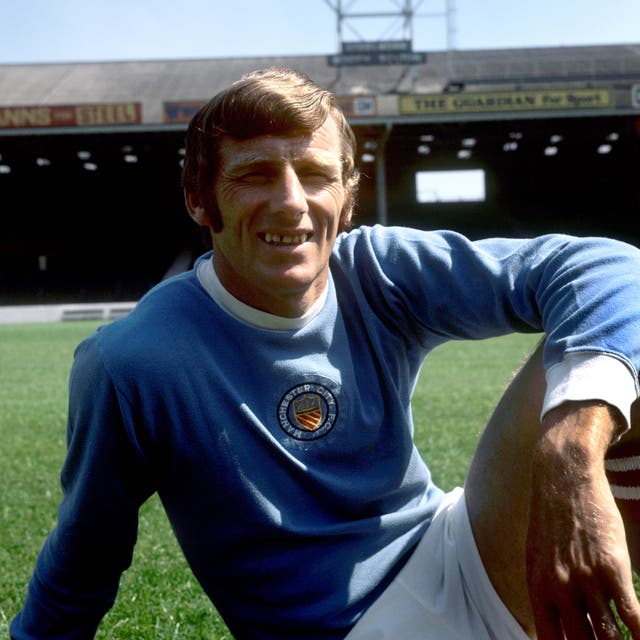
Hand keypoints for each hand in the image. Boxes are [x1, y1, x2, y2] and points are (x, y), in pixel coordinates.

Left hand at [526, 401, 639, 638]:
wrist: (563, 477)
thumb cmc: (552, 520)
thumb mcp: (537, 556)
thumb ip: (547, 592)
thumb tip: (553, 626)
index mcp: (537, 587)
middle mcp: (559, 589)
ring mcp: (586, 579)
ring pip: (609, 637)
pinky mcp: (612, 567)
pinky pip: (632, 616)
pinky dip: (639, 635)